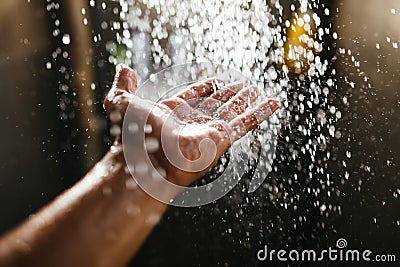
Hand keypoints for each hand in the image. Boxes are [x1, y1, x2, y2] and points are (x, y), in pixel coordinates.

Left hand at [104, 64, 280, 186]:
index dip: (206, 87)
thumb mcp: (121, 103)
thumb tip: (124, 69)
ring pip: (233, 111)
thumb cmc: (132, 135)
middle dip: (230, 94)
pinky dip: (261, 113)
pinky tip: (273, 103)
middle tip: (244, 84)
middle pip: (217, 104)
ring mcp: (209, 131)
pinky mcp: (222, 139)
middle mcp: (193, 122)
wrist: (143, 159)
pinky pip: (246, 123)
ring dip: (246, 100)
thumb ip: (123, 86)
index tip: (218, 80)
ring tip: (257, 88)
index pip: (195, 95)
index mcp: (174, 113)